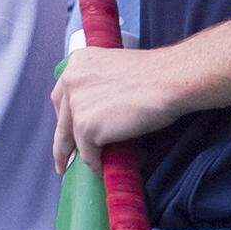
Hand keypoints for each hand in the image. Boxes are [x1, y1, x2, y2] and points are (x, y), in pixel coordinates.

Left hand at [51, 46, 180, 174]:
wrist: (169, 80)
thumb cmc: (155, 75)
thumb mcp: (114, 70)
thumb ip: (99, 86)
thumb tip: (99, 112)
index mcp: (77, 62)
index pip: (63, 95)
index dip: (65, 116)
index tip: (67, 131)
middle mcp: (70, 80)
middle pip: (61, 118)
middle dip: (62, 142)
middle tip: (62, 160)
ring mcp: (76, 104)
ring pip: (73, 139)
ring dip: (84, 153)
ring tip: (94, 165)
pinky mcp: (86, 126)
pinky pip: (88, 154)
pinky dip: (96, 163)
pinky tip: (104, 167)